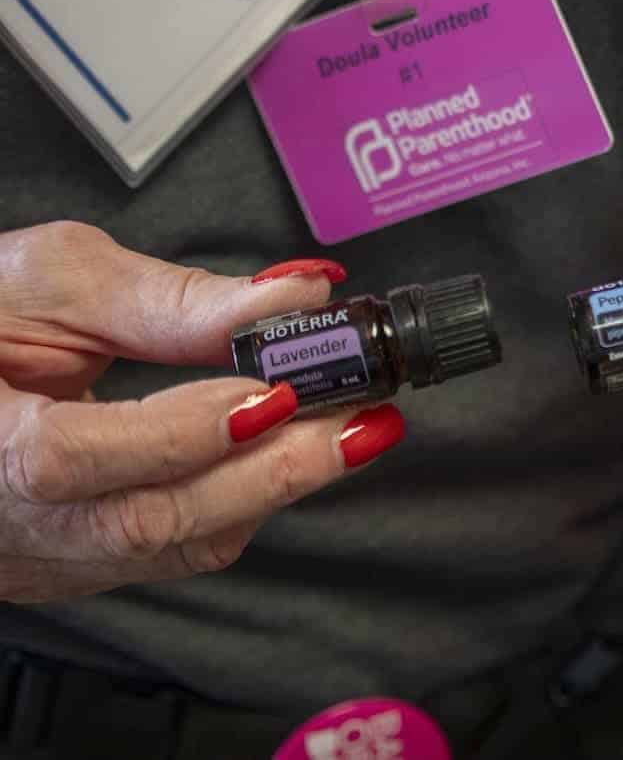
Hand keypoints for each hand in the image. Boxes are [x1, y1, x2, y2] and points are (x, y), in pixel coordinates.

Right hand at [0, 222, 404, 602]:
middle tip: (363, 420)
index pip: (72, 459)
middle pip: (146, 523)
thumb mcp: (49, 281)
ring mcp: (40, 556)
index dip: (181, 432)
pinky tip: (293, 458)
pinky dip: (243, 502)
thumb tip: (295, 297)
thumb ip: (171, 299)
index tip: (277, 392)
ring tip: (354, 432)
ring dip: (275, 488)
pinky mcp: (74, 565)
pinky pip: (173, 550)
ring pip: (173, 548)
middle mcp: (3, 523)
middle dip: (273, 471)